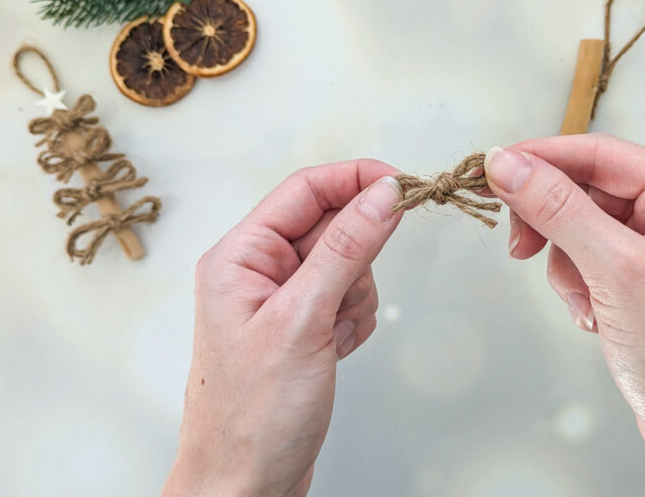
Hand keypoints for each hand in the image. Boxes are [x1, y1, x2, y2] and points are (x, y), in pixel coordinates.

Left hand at [161, 160, 403, 496]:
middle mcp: (258, 271)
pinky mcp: (303, 327)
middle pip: (330, 224)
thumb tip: (381, 194)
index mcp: (240, 256)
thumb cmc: (251, 415)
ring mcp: (281, 300)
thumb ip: (344, 249)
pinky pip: (349, 297)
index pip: (305, 189)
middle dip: (356, 257)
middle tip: (356, 291)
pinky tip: (337, 351)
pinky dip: (355, 319)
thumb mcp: (302, 322)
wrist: (245, 484)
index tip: (403, 183)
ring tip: (334, 337)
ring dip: (356, 295)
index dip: (356, 179)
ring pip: (346, 263)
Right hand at [484, 134, 644, 495]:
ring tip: (586, 303)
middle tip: (521, 246)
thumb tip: (510, 166)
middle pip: (588, 189)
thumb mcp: (616, 271)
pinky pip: (591, 261)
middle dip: (554, 225)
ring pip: (582, 229)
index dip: (541, 159)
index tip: (493, 169)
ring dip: (568, 266)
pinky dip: (579, 287)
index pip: (601, 153)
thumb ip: (558, 209)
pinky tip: (595, 317)